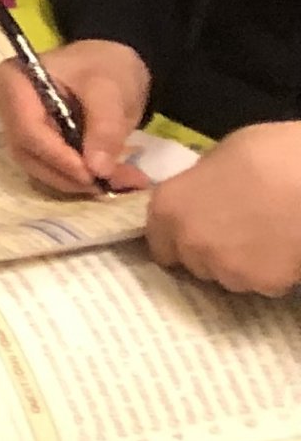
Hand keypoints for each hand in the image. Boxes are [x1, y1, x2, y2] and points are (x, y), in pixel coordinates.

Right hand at [0, 38, 150, 195]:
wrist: (113, 64)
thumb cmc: (105, 67)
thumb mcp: (110, 91)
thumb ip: (104, 127)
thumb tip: (98, 170)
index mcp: (15, 82)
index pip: (27, 128)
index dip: (57, 156)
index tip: (93, 173)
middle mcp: (8, 106)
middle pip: (28, 152)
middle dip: (68, 174)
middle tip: (110, 183)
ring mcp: (20, 125)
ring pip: (37, 166)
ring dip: (76, 182)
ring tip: (119, 182)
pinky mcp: (36, 141)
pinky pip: (50, 168)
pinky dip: (79, 179)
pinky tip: (110, 179)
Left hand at [147, 120, 300, 294]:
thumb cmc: (264, 155)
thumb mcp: (215, 160)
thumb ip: (197, 188)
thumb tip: (199, 198)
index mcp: (168, 208)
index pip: (158, 241)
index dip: (175, 237)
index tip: (192, 232)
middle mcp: (190, 244)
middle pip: (192, 261)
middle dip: (208, 250)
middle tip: (234, 231)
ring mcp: (227, 269)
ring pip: (226, 276)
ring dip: (238, 263)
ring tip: (262, 238)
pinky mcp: (263, 285)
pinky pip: (261, 284)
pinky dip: (269, 272)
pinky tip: (282, 249)